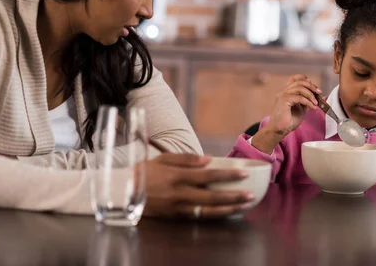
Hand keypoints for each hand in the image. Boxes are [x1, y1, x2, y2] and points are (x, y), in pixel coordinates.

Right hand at [139, 153, 254, 219]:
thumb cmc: (146, 172)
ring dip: (228, 209)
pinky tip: (227, 213)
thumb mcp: (163, 158)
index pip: (208, 175)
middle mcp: (180, 193)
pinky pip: (199, 217)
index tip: (244, 173)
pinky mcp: (175, 217)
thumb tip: (208, 160)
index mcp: (178, 176)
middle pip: (212, 196)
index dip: (228, 175)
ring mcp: (178, 208)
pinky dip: (214, 216)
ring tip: (244, 206)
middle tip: (251, 195)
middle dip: (234, 196)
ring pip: (208, 211)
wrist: (124, 193)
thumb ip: (186, 158)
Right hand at [251, 75, 320, 153]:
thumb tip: (315, 97)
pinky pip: (299, 97)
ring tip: (316, 103)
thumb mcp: (301, 109)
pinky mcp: (284, 100)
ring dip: (310, 94)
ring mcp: (283, 95)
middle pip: (299, 81)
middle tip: (319, 93)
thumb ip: (306, 101)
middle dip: (312, 86)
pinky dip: (308, 102)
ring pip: (300, 88)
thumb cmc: (288, 121)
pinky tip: (312, 107)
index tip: (315, 88)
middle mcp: (284, 91)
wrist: (279, 130)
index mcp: (287, 92)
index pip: (295, 78)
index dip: (306, 80)